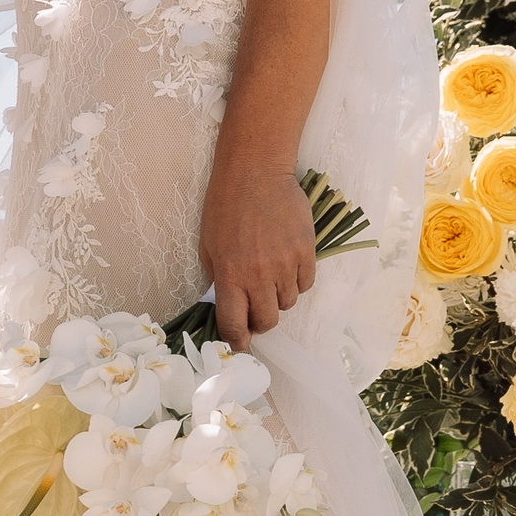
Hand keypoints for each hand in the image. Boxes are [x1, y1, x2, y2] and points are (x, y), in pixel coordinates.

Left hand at [197, 152, 314, 347]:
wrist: (255, 173)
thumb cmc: (225, 207)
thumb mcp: (209, 247)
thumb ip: (219, 280)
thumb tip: (228, 307)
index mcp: (230, 275)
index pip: (234, 324)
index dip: (237, 340)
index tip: (239, 343)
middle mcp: (259, 275)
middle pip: (268, 321)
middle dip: (260, 321)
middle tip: (256, 307)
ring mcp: (286, 264)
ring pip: (288, 303)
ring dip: (279, 298)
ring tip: (271, 276)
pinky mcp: (306, 251)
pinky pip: (305, 283)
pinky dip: (297, 281)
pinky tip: (286, 264)